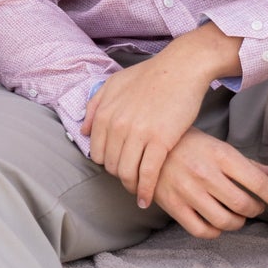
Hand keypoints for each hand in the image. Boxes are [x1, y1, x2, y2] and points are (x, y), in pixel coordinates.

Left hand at [83, 27, 240, 206]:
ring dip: (131, 186)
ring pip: (127, 173)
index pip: (97, 153)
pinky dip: (146, 190)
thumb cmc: (150, 74)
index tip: (118, 166)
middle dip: (120, 175)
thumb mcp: (114, 84)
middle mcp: (117, 125)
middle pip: (111, 165)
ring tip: (137, 191)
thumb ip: (95, 106)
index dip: (108, 162)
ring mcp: (138, 133)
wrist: (182, 67)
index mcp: (105, 113)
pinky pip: (148, 174)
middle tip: (130, 178)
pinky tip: (146, 200)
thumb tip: (84, 131)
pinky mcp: (161, 140)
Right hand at [153, 128, 267, 237]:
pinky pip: (201, 230)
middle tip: (253, 207)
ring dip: (237, 223)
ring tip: (236, 216)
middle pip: (244, 205)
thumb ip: (247, 163)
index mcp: (220, 155)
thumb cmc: (187, 143)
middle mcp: (205, 173)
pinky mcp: (173, 205)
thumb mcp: (218, 146)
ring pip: (225, 221)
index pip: (258, 182)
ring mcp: (188, 191)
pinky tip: (216, 224)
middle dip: (255, 210)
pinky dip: (214, 232)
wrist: (146, 144)